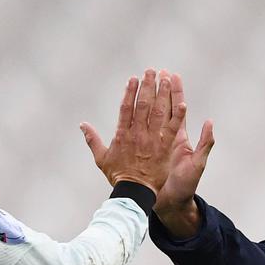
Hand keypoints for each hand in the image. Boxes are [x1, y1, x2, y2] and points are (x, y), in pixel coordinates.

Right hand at [81, 68, 185, 196]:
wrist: (134, 193)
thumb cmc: (117, 176)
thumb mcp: (101, 159)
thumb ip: (93, 140)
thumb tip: (82, 125)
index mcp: (123, 135)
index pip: (126, 108)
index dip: (130, 91)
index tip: (133, 78)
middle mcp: (138, 134)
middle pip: (143, 105)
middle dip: (148, 86)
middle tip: (151, 71)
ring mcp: (152, 140)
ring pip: (158, 112)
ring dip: (163, 94)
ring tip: (166, 79)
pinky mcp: (165, 148)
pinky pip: (173, 129)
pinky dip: (178, 116)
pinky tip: (183, 103)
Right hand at [152, 73, 215, 238]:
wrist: (170, 204)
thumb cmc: (184, 187)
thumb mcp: (198, 164)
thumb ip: (205, 143)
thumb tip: (210, 122)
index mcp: (177, 138)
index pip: (174, 110)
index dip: (173, 93)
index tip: (170, 76)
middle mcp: (166, 138)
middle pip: (162, 108)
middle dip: (159, 89)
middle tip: (155, 70)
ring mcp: (156, 144)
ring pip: (151, 116)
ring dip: (150, 97)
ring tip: (147, 79)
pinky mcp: (147, 152)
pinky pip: (141, 132)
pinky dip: (137, 119)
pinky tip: (133, 104)